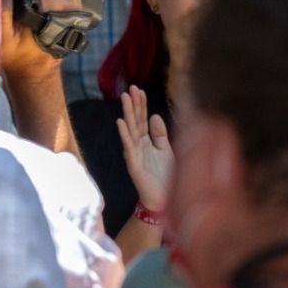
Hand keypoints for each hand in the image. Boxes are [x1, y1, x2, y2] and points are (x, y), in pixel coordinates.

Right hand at [116, 85, 173, 212]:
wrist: (164, 201)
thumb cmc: (165, 176)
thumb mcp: (166, 150)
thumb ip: (160, 134)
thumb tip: (154, 115)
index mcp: (147, 142)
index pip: (142, 119)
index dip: (141, 104)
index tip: (139, 89)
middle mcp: (139, 146)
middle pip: (135, 121)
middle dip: (133, 104)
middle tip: (130, 87)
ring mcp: (135, 155)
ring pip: (130, 130)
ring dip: (127, 114)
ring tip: (124, 98)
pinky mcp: (134, 165)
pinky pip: (129, 148)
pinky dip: (124, 134)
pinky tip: (121, 123)